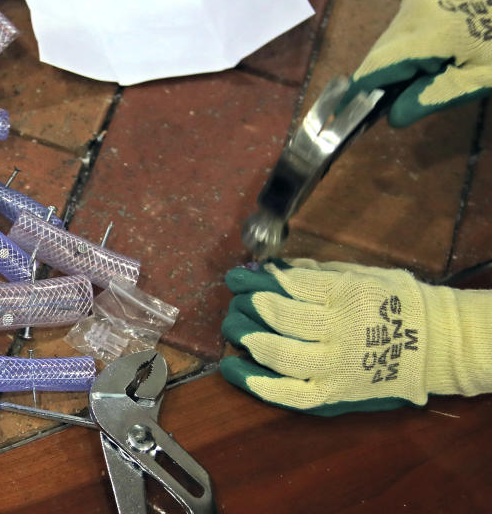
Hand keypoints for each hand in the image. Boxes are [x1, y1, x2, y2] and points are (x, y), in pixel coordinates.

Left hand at [220, 259, 491, 415]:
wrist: (433, 345)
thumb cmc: (390, 302)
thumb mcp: (357, 274)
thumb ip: (312, 273)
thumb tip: (267, 270)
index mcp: (346, 295)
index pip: (290, 286)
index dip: (256, 281)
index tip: (236, 277)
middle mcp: (340, 331)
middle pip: (279, 318)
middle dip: (247, 307)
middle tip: (235, 302)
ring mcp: (335, 366)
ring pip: (278, 354)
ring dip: (246, 339)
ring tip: (232, 329)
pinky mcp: (332, 394)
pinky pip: (287, 392)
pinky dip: (255, 381)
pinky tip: (232, 367)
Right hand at [341, 0, 491, 126]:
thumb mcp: (480, 80)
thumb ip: (431, 97)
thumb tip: (392, 117)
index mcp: (428, 28)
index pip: (377, 66)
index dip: (361, 90)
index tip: (344, 110)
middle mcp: (418, 0)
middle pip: (387, 46)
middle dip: (390, 73)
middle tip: (405, 94)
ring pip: (400, 30)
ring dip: (405, 53)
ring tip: (435, 65)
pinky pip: (417, 14)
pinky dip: (421, 35)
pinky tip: (446, 43)